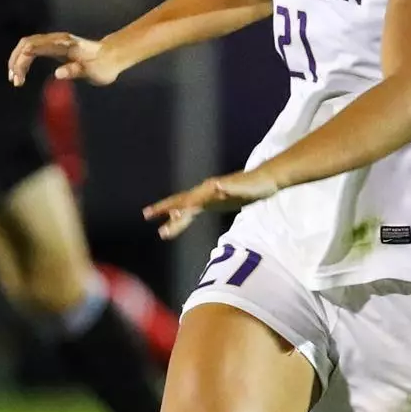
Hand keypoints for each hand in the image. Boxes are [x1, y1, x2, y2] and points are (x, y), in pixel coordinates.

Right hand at [9, 31, 121, 86]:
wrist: (111, 56)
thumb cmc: (103, 65)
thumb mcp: (92, 72)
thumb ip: (75, 71)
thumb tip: (58, 74)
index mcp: (63, 43)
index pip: (33, 46)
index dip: (21, 61)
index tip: (19, 79)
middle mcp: (56, 39)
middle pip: (26, 43)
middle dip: (16, 61)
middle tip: (14, 81)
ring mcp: (55, 42)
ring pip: (27, 45)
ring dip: (17, 60)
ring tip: (14, 79)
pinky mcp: (55, 47)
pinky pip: (33, 50)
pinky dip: (24, 60)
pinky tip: (21, 73)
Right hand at [142, 170, 279, 240]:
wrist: (265, 180)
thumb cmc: (255, 186)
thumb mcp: (244, 188)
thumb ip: (230, 187)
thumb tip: (217, 186)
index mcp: (210, 190)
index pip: (190, 200)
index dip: (178, 208)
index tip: (168, 215)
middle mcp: (205, 192)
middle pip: (180, 201)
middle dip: (163, 208)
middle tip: (145, 214)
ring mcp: (208, 196)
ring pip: (185, 207)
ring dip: (172, 217)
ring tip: (160, 231)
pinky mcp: (213, 201)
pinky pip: (193, 210)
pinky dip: (183, 217)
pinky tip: (178, 220)